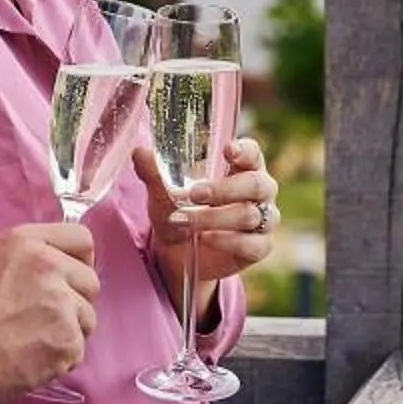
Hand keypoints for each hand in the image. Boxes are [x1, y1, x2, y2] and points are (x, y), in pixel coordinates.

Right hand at [0, 221, 98, 403]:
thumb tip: (58, 263)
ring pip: (87, 319)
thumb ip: (27, 256)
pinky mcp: (67, 342)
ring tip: (31, 341)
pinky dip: (59, 359)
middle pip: (90, 282)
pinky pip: (78, 350)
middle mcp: (49, 267)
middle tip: (43, 319)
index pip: (82, 240)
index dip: (78, 261)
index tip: (69, 279)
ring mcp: (62, 305)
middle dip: (74, 301)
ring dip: (68, 332)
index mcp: (27, 243)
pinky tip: (30, 359)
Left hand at [136, 136, 276, 290]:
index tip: (227, 149)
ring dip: (215, 218)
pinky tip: (206, 239)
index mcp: (242, 168)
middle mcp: (259, 191)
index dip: (244, 150)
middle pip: (255, 184)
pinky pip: (252, 244)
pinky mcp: (259, 246)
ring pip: (250, 215)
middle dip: (224, 189)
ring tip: (187, 221)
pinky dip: (227, 241)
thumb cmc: (177, 211)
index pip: (252, 153)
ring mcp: (263, 220)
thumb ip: (154, 172)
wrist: (176, 253)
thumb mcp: (162, 192)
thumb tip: (139, 152)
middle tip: (194, 194)